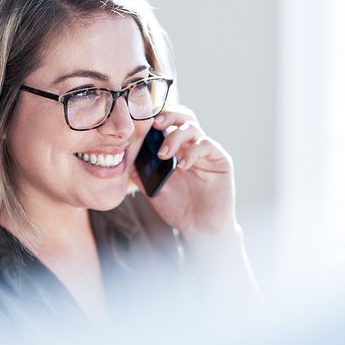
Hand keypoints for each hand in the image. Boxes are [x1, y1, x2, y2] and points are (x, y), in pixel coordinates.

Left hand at [130, 105, 236, 236]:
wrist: (199, 228)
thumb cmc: (178, 208)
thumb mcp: (153, 189)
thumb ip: (141, 173)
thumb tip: (124, 158)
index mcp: (176, 149)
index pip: (168, 123)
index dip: (157, 118)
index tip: (142, 123)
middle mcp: (191, 146)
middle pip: (183, 117)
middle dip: (169, 116)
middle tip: (156, 125)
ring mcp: (206, 152)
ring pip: (193, 127)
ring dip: (176, 136)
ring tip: (164, 154)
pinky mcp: (220, 159)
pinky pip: (207, 145)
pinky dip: (193, 152)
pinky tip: (183, 165)